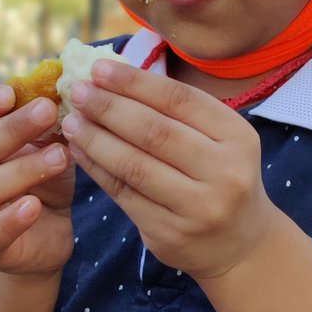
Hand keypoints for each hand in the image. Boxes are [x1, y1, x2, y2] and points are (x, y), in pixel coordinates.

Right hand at [0, 84, 75, 275]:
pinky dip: (12, 219)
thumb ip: (44, 121)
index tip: (10, 92)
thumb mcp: (44, 146)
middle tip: (47, 110)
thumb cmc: (39, 181)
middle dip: (11, 129)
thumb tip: (62, 84)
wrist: (45, 237)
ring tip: (60, 156)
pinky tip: (34, 205)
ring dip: (22, 170)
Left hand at [60, 60, 281, 278]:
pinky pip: (125, 195)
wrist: (239, 243)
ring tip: (72, 122)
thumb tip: (114, 77)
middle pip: (155, 131)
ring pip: (135, 165)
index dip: (135, 82)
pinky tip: (80, 152)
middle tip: (78, 91)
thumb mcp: (219, 140)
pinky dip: (97, 170)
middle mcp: (224, 172)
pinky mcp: (170, 234)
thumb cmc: (221, 176)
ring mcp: (198, 207)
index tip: (99, 68)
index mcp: (238, 137)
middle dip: (109, 108)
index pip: (180, 100)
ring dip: (96, 139)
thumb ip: (177, 112)